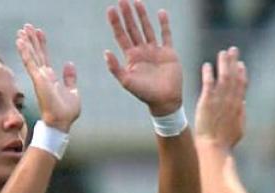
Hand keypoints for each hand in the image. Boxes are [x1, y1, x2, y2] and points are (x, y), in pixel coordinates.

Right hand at [15, 24, 79, 131]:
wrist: (62, 123)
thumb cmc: (67, 112)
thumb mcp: (73, 91)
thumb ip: (70, 78)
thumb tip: (69, 64)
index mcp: (50, 78)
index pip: (44, 57)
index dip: (41, 44)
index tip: (39, 32)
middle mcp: (43, 76)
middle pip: (36, 53)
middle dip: (32, 40)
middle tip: (26, 26)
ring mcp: (39, 77)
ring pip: (31, 55)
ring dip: (26, 42)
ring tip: (21, 30)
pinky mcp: (38, 79)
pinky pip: (30, 62)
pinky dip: (25, 51)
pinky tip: (21, 41)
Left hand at [104, 0, 181, 115]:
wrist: (165, 100)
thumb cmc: (145, 94)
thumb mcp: (127, 82)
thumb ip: (116, 68)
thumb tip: (106, 52)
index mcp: (131, 57)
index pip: (121, 35)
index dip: (116, 23)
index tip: (111, 9)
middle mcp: (142, 51)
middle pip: (132, 29)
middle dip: (127, 15)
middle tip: (122, 0)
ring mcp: (155, 51)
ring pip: (147, 29)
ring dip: (142, 16)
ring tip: (137, 1)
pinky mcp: (168, 52)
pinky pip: (166, 35)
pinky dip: (164, 24)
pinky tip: (161, 12)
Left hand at [195, 47, 247, 149]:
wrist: (214, 147)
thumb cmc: (225, 143)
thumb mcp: (239, 129)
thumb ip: (242, 115)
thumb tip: (243, 104)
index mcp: (238, 106)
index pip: (241, 86)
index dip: (241, 74)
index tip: (241, 65)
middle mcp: (230, 100)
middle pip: (234, 76)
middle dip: (234, 62)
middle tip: (233, 50)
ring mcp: (219, 100)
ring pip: (223, 76)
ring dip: (223, 63)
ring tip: (222, 53)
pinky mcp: (207, 101)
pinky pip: (208, 83)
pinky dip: (208, 73)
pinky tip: (207, 65)